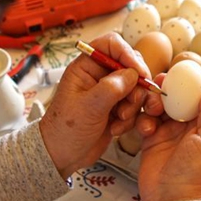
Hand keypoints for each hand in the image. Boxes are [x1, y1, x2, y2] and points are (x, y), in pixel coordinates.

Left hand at [40, 33, 156, 178]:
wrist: (62, 155)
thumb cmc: (65, 129)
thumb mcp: (89, 107)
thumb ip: (112, 88)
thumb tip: (133, 74)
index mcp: (86, 67)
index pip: (111, 44)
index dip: (128, 54)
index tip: (139, 72)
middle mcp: (98, 76)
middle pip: (129, 66)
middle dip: (135, 86)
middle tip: (131, 102)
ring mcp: (109, 93)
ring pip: (135, 88)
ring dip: (133, 105)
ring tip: (120, 119)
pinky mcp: (116, 108)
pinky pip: (134, 106)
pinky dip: (130, 118)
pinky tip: (116, 129)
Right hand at [136, 84, 200, 200]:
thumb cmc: (196, 177)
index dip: (194, 84)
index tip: (182, 73)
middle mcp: (192, 130)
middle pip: (180, 99)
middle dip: (169, 90)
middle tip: (159, 85)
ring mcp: (172, 135)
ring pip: (162, 107)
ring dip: (154, 103)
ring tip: (150, 109)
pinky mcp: (153, 142)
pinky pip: (147, 121)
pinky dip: (144, 119)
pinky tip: (144, 127)